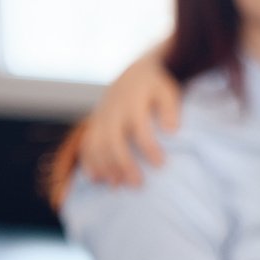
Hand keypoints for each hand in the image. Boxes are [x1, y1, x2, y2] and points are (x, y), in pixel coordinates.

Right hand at [79, 46, 181, 185]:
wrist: (136, 73)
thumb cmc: (157, 87)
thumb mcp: (168, 91)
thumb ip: (171, 109)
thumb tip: (173, 131)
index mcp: (133, 102)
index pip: (139, 127)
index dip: (148, 147)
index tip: (161, 164)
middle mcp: (113, 110)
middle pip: (113, 140)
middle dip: (123, 163)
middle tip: (138, 184)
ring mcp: (101, 117)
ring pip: (97, 144)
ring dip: (105, 166)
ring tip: (118, 186)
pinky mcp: (95, 123)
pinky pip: (86, 144)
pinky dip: (89, 162)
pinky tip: (97, 179)